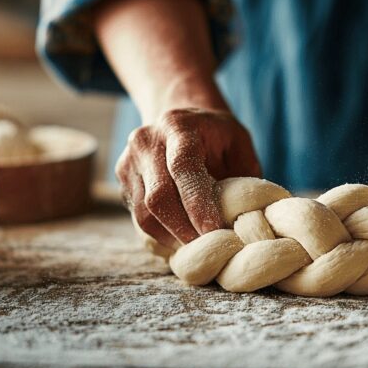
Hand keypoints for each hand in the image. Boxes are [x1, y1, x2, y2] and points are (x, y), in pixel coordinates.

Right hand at [116, 108, 261, 248]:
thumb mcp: (239, 144)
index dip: (198, 205)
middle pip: (158, 197)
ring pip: (143, 214)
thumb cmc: (216, 135)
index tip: (215, 231)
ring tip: (196, 249)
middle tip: (209, 249)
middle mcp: (147, 141)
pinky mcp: (122, 180)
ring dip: (171, 238)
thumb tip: (246, 219)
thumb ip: (242, 176)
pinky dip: (160, 235)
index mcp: (179, 127)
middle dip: (185, 230)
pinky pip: (137, 218)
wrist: (180, 117)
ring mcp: (129, 161)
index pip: (183, 168)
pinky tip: (180, 240)